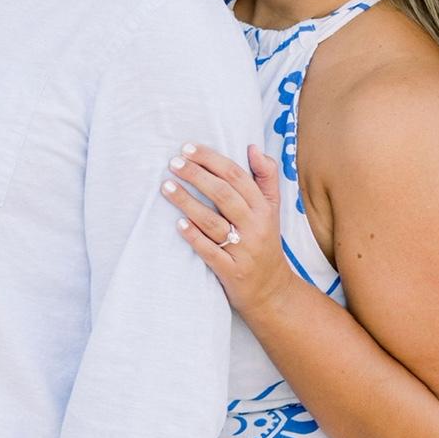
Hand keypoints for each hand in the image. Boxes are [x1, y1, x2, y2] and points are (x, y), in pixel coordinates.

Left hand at [161, 141, 297, 315]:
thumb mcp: (272, 209)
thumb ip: (266, 177)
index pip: (237, 176)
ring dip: (187, 202)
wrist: (271, 290)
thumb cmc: (265, 241)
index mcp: (263, 208)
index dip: (211, 159)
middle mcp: (255, 226)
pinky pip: (210, 252)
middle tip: (173, 163)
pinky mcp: (231, 271)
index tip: (188, 148)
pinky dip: (194, 237)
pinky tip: (178, 224)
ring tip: (166, 187)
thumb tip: (252, 148)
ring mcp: (243, 250)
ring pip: (213, 222)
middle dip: (197, 175)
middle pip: (224, 195)